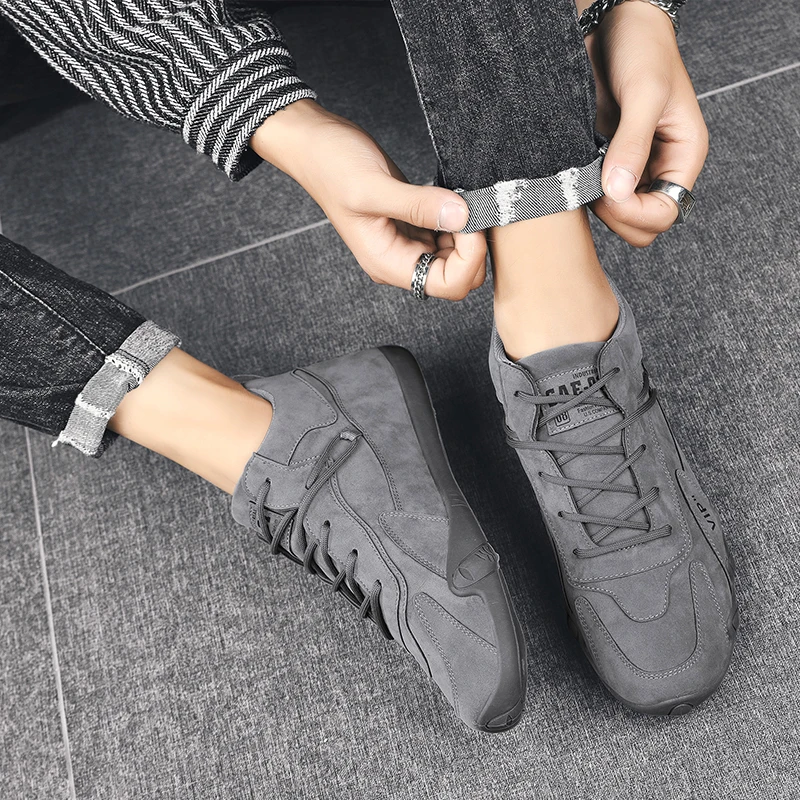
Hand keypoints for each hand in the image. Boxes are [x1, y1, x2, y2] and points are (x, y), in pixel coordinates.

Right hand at [251, 100, 485, 299]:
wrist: (314, 143)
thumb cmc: (331, 166)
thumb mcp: (374, 186)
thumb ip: (418, 205)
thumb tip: (462, 215)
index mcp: (387, 262)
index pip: (446, 284)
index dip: (469, 258)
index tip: (470, 220)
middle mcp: (400, 259)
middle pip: (457, 276)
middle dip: (474, 248)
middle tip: (473, 207)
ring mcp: (408, 242)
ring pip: (457, 256)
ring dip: (469, 232)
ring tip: (465, 198)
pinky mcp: (414, 222)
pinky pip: (449, 233)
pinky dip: (460, 218)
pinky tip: (456, 197)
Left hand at [583, 1, 708, 245]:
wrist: (613, 23)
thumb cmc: (641, 48)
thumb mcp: (643, 93)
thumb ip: (632, 143)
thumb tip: (618, 191)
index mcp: (682, 156)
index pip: (666, 214)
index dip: (636, 214)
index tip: (608, 193)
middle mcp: (658, 168)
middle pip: (641, 226)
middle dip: (616, 216)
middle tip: (591, 187)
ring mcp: (629, 169)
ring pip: (616, 216)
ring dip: (595, 206)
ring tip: (580, 174)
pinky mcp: (603, 163)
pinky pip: (593, 196)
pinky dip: (581, 193)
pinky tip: (571, 172)